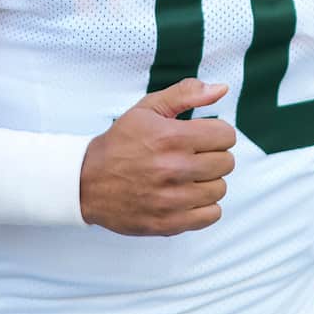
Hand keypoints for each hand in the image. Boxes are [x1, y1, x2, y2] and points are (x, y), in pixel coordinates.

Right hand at [80, 78, 236, 236]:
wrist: (86, 182)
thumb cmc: (120, 143)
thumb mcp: (147, 109)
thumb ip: (186, 94)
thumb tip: (222, 89)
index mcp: (171, 137)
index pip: (226, 136)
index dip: (216, 133)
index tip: (202, 137)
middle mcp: (174, 169)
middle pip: (226, 163)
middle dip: (213, 156)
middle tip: (193, 156)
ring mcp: (172, 199)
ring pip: (220, 189)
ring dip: (208, 181)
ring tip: (187, 176)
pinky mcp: (169, 223)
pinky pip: (212, 214)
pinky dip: (204, 206)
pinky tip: (187, 196)